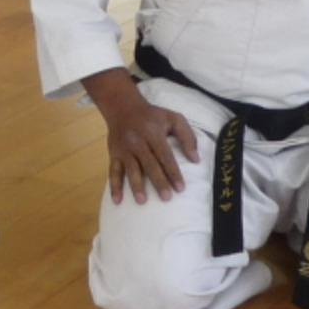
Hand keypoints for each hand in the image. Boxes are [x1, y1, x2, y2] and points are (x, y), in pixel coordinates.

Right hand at [83, 67, 198, 203]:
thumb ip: (187, 136)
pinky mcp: (114, 153)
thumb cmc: (152, 116)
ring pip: (131, 168)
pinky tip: (117, 200)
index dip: (173, 172)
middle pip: (149, 164)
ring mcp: (124, 148)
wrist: (122, 106)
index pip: (165, 155)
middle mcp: (137, 141)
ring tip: (142, 201)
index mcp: (152, 132)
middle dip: (158, 181)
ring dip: (136, 185)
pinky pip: (113, 171)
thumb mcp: (173, 118)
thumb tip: (196, 160)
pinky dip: (114, 186)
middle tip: (166, 198)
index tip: (181, 188)